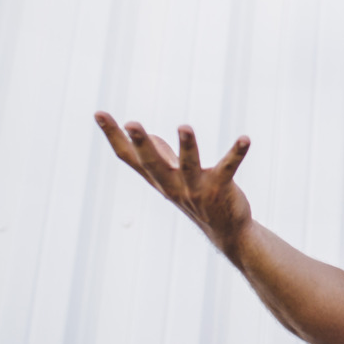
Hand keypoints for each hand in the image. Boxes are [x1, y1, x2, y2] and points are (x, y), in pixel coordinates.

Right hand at [95, 111, 253, 260]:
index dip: (113, 136)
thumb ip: (161, 156)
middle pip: (152, 164)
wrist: (226, 231)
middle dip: (142, 144)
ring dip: (187, 146)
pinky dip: (237, 153)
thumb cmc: (197, 197)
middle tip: (131, 123)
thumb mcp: (174, 177)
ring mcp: (196, 189)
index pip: (129, 157)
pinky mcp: (220, 189)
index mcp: (159, 179)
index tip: (98, 113)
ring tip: (184, 127)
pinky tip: (245, 139)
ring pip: (189, 165)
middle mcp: (172, 185)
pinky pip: (228, 168)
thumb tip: (148, 136)